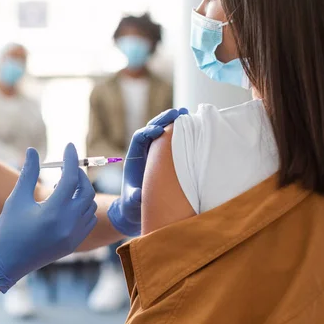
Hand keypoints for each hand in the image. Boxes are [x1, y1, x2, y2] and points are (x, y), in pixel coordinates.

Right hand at [0, 144, 97, 291]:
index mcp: (53, 212)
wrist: (7, 263)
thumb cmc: (8, 229)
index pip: (71, 178)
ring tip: (61, 187)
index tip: (69, 146)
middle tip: (65, 168)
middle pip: (86, 191)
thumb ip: (28, 173)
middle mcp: (68, 225)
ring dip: (81, 191)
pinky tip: (67, 203)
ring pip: (90, 205)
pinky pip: (89, 220)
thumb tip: (33, 150)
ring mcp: (74, 236)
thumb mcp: (16, 199)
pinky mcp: (74, 243)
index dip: (71, 159)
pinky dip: (84, 207)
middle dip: (78, 175)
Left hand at [107, 108, 188, 235]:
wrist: (134, 210)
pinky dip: (179, 132)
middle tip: (177, 113)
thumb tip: (138, 194)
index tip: (159, 131)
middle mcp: (143, 152)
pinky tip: (191, 125)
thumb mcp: (132, 203)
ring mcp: (153, 153)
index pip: (139, 138)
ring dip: (172, 122)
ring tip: (186, 113)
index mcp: (133, 158)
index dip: (148, 132)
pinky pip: (170, 141)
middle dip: (162, 120)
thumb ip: (134, 198)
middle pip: (151, 129)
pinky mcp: (163, 157)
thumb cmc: (131, 206)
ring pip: (162, 132)